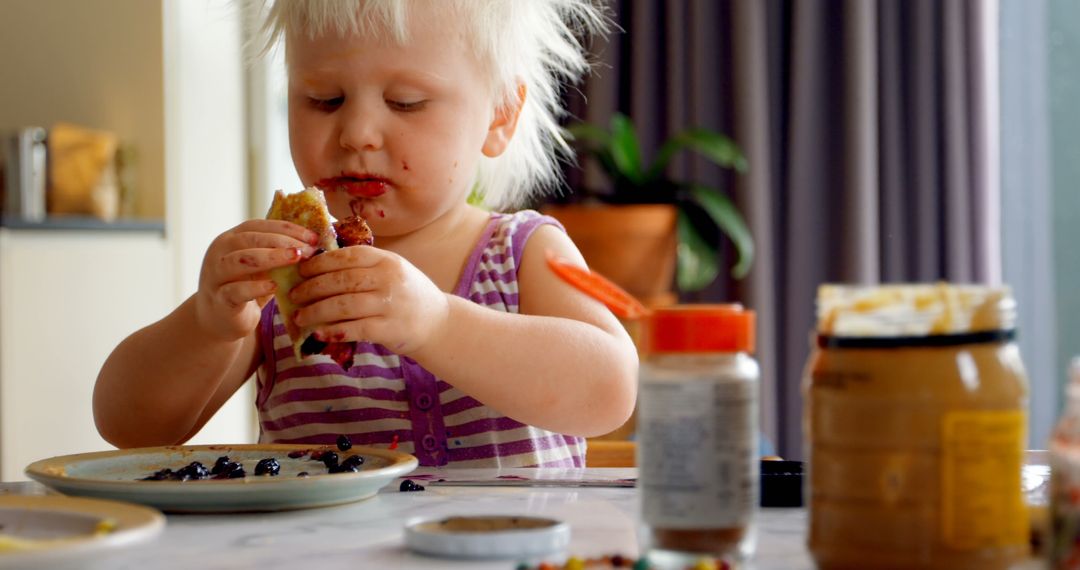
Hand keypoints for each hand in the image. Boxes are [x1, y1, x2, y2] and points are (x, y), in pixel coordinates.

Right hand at [194, 220, 318, 340]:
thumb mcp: (261, 267)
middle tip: (308, 249)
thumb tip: (314, 243)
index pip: (257, 226)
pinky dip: (256, 287)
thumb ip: (277, 253)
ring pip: (239, 260)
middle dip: (282, 241)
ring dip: (270, 257)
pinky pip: (236, 290)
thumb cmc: (246, 288)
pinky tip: (275, 286)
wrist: (220, 320)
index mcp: (230, 239)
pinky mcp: (220, 299)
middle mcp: (219, 253)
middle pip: (249, 239)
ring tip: (295, 258)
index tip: (312, 237)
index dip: (286, 228)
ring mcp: (215, 276)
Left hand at [289, 246, 449, 353]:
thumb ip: (364, 266)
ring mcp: (390, 305)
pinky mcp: (389, 329)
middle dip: (311, 288)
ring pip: (343, 305)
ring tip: (299, 316)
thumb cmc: (407, 294)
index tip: (301, 270)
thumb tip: (317, 265)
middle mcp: (389, 279)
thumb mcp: (392, 270)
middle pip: (340, 280)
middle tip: (294, 295)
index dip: (319, 263)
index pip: (346, 256)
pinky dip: (333, 331)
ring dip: (316, 311)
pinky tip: (319, 333)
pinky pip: (354, 329)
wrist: (438, 322)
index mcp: (387, 260)